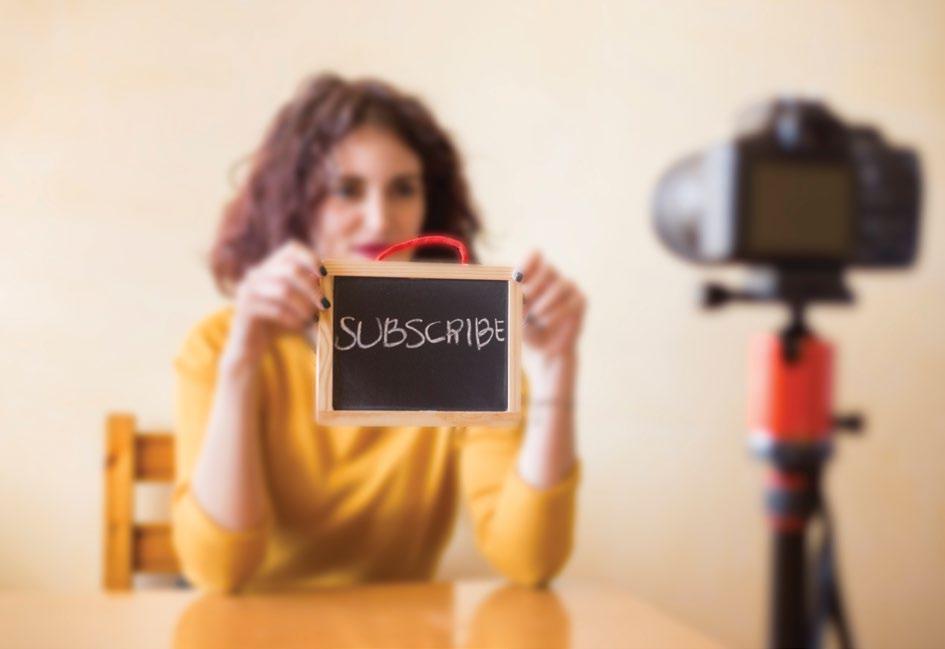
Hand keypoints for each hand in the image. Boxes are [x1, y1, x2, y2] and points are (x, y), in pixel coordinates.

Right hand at [222, 241, 328, 368]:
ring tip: (314, 319)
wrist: (249, 346)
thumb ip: (308, 291)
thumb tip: (330, 283)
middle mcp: (257, 274)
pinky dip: (292, 318)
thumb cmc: (277, 323)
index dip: (310, 258)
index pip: (292, 249)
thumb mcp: (294, 304)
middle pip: (290, 269)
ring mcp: (249, 290)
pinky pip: (275, 310)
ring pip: (283, 291)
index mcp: (270, 267)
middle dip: (312, 288)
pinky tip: (301, 326)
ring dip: (304, 306)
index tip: (324, 275)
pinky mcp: (245, 308)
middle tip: (325, 305)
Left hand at [517, 250, 585, 363]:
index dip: (528, 263)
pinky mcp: (581, 300)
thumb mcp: (516, 312)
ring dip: (543, 304)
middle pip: (548, 268)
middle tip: (525, 304)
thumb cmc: (526, 328)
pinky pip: (570, 302)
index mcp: (535, 274)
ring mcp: (569, 287)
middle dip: (535, 287)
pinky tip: (545, 323)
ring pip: (559, 286)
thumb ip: (516, 297)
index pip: (536, 255)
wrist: (543, 350)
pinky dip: (555, 314)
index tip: (519, 278)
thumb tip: (515, 285)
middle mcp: (553, 277)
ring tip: (535, 318)